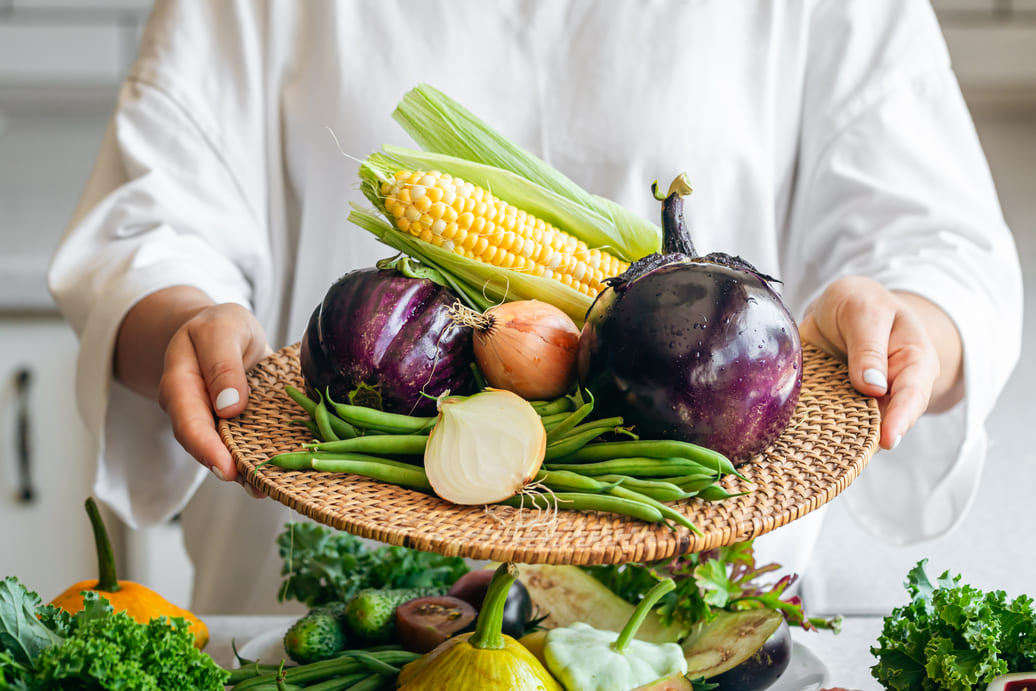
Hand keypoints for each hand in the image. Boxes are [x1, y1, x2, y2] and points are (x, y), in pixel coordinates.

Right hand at [157, 303, 270, 483]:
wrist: (225, 332)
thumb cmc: (221, 328)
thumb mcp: (223, 329)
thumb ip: (222, 363)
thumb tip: (229, 406)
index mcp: (180, 382)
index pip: (187, 420)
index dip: (205, 447)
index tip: (226, 468)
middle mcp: (192, 409)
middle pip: (203, 444)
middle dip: (226, 467)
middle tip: (253, 486)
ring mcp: (213, 421)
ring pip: (223, 450)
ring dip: (244, 471)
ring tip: (266, 488)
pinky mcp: (236, 426)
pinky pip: (243, 445)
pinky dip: (258, 460)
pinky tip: (276, 476)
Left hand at [798, 276, 962, 450]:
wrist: (842, 308)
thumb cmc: (862, 305)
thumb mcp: (865, 311)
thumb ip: (868, 345)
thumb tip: (873, 387)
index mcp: (913, 362)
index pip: (912, 395)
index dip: (900, 419)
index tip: (888, 440)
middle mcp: (892, 391)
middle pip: (885, 423)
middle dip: (867, 442)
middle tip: (847, 460)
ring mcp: (863, 403)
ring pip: (856, 431)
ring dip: (838, 443)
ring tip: (820, 457)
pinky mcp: (837, 408)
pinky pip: (829, 426)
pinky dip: (816, 435)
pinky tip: (800, 446)